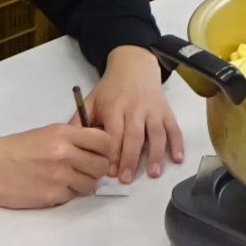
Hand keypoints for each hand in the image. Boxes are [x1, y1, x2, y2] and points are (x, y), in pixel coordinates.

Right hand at [0, 121, 121, 207]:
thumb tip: (96, 150)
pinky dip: (66, 194)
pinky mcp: (52, 196)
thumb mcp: (46, 134)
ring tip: (66, 180)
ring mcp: (60, 176)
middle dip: (96, 170)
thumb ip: (72, 140)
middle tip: (83, 170)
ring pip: (91, 185)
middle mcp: (65, 153)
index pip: (105, 141)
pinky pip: (72, 197)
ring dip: (83, 184)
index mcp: (64, 133)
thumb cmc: (15, 148)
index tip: (98, 153)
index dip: (105, 149)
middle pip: (102, 166)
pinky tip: (52, 187)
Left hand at [88, 45, 185, 184]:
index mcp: (114, 108)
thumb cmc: (110, 89)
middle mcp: (135, 109)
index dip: (112, 154)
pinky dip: (177, 143)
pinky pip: (173, 128)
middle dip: (130, 159)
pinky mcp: (166, 111)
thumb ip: (80, 121)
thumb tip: (68, 143)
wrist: (134, 66)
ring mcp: (152, 110)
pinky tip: (176, 159)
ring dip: (155, 154)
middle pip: (134, 136)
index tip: (109, 172)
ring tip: (153, 173)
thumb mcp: (91, 100)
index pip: (114, 133)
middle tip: (126, 179)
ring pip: (156, 134)